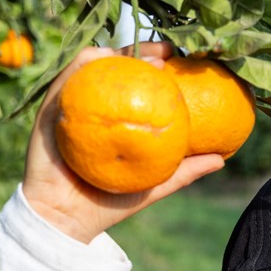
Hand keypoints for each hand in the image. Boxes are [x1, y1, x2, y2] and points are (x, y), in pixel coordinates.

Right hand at [22, 41, 224, 243]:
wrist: (65, 220)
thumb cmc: (108, 205)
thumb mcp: (155, 185)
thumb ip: (184, 171)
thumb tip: (222, 159)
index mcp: (117, 120)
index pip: (138, 83)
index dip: (158, 65)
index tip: (180, 59)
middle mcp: (94, 107)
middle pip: (116, 66)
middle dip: (142, 50)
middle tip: (166, 52)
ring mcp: (71, 105)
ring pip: (92, 64)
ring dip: (118, 52)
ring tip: (143, 57)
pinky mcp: (48, 107)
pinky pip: (66, 77)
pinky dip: (85, 64)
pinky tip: (105, 58)